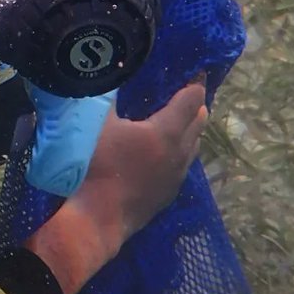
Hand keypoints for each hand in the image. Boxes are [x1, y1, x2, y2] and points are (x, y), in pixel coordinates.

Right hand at [26, 78, 207, 293]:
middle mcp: (178, 154)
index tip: (196, 74)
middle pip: (198, 124)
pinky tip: (166, 156)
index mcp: (165, 132)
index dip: (194, 86)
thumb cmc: (95, 166)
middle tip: (189, 94)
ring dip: (190, 132)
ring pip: (192, 148)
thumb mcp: (96, 125)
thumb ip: (106, 99)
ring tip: (181, 123)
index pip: (191, 102)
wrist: (95, 219)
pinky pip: (182, 167)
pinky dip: (180, 154)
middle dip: (196, 107)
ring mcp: (175, 178)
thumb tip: (108, 77)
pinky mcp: (167, 196)